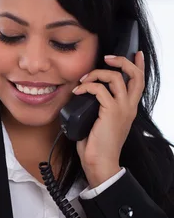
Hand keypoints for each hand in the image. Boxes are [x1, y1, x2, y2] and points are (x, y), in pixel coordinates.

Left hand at [73, 51, 144, 186]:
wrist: (100, 163)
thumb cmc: (97, 147)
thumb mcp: (100, 123)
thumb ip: (98, 109)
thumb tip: (82, 99)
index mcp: (128, 109)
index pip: (139, 83)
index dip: (138, 66)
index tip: (136, 54)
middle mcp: (129, 107)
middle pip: (135, 75)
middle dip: (122, 61)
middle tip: (107, 58)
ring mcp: (121, 109)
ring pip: (116, 78)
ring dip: (97, 73)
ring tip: (84, 78)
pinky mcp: (111, 112)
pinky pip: (99, 90)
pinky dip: (87, 86)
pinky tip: (78, 91)